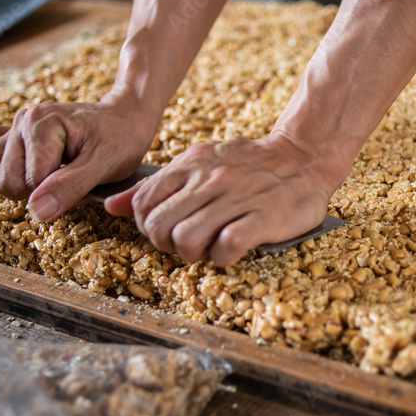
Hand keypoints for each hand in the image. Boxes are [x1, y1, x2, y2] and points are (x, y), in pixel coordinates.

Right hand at [0, 91, 156, 221]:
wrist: (125, 119)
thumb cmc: (120, 140)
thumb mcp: (104, 166)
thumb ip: (70, 188)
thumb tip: (37, 211)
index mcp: (43, 124)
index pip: (28, 182)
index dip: (53, 194)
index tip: (80, 183)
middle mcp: (23, 121)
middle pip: (4, 178)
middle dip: (34, 192)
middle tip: (66, 181)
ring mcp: (15, 126)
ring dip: (14, 184)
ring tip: (47, 179)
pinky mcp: (12, 134)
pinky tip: (21, 172)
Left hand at [104, 134, 338, 265]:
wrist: (302, 158)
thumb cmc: (248, 166)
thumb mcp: (199, 163)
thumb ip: (158, 185)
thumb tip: (113, 206)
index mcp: (191, 164)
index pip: (144, 202)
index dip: (147, 226)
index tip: (166, 231)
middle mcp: (210, 179)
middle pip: (160, 226)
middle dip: (165, 245)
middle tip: (185, 245)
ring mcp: (236, 198)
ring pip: (186, 238)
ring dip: (192, 254)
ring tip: (208, 249)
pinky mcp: (263, 218)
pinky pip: (226, 246)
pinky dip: (222, 258)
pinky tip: (229, 252)